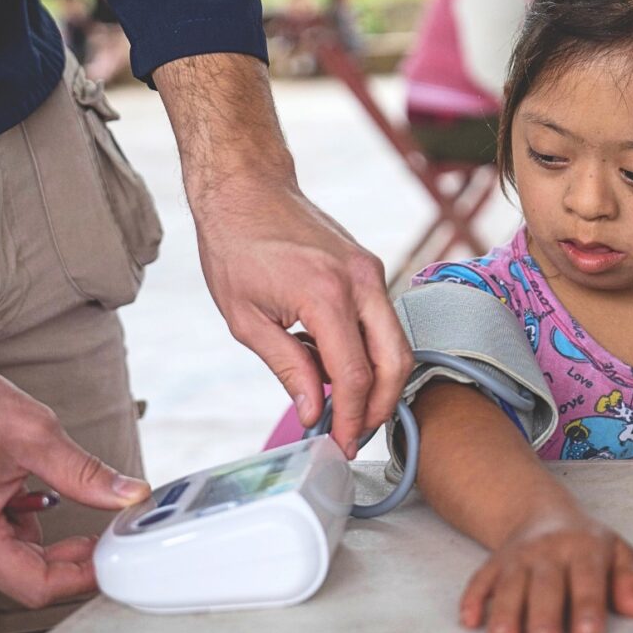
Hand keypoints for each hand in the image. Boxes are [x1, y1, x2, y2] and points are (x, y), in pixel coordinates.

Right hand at [0, 326, 149, 607]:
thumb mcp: (33, 435)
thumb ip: (85, 474)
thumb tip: (128, 494)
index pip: (36, 586)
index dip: (80, 575)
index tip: (105, 559)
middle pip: (16, 575)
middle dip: (58, 553)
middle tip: (91, 529)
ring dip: (26, 536)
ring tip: (35, 494)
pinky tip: (7, 493)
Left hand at [193, 181, 410, 455]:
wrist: (247, 188)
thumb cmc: (236, 246)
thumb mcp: (246, 319)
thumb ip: (288, 368)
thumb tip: (314, 412)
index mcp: (327, 295)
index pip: (355, 376)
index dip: (352, 418)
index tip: (342, 443)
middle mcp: (361, 282)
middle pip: (396, 362)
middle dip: (381, 407)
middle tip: (356, 434)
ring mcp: (371, 272)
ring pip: (396, 343)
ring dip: (379, 381)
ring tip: (345, 406)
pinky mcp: (369, 268)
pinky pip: (382, 321)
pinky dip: (369, 351)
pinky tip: (335, 364)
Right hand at [460, 511, 632, 632]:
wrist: (543, 514)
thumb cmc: (588, 546)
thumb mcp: (618, 553)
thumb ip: (630, 581)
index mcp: (585, 548)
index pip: (588, 578)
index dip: (588, 606)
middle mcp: (548, 550)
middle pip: (545, 584)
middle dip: (543, 617)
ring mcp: (517, 556)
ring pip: (509, 584)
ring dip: (504, 614)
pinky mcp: (493, 563)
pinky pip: (480, 579)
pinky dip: (473, 598)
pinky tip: (470, 619)